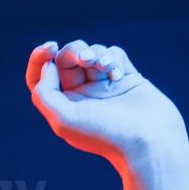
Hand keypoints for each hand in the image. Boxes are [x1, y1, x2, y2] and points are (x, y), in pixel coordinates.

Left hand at [26, 39, 187, 169]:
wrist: (148, 140)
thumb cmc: (106, 134)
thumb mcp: (63, 120)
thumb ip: (44, 93)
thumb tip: (47, 66)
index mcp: (63, 107)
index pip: (40, 78)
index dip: (39, 58)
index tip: (50, 49)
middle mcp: (81, 96)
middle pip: (66, 58)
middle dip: (74, 50)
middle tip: (86, 58)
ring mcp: (103, 86)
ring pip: (92, 52)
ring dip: (98, 54)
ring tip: (107, 68)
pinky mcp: (125, 78)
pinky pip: (114, 53)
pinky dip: (115, 58)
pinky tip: (120, 76)